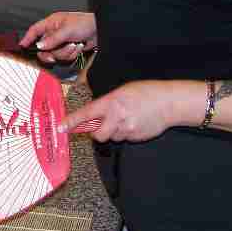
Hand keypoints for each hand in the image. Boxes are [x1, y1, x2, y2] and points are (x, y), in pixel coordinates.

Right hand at [19, 12, 96, 63]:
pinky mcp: (69, 49)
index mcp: (52, 23)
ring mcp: (62, 42)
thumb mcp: (67, 30)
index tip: (22, 46)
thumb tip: (40, 45)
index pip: (35, 30)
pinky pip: (65, 57)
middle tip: (53, 56)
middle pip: (43, 47)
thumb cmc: (85, 22)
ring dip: (65, 52)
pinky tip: (79, 46)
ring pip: (55, 54)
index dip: (27, 38)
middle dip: (50, 53)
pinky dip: (72, 54)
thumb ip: (53, 39)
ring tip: (74, 44)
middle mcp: (55, 33)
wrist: (101, 30)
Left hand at [59, 80, 175, 143]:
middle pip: (98, 135)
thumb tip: (95, 114)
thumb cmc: (145, 92)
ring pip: (112, 137)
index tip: (61, 127)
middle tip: (105, 123)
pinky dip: (126, 133)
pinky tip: (135, 122)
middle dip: (98, 132)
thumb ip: (107, 103)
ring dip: (114, 131)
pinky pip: (124, 139)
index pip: (87, 113)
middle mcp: (118, 117)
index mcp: (112, 102)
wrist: (170, 103)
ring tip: (127, 118)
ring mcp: (128, 129)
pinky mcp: (136, 138)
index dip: (72, 121)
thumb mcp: (122, 91)